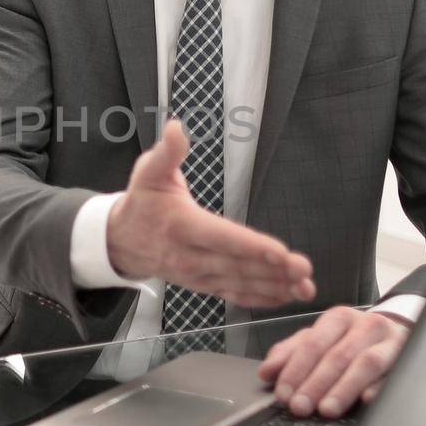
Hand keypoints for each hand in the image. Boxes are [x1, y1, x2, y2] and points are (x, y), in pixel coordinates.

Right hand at [107, 119, 315, 307]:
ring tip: (304, 287)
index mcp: (181, 226)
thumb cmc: (142, 203)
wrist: (121, 241)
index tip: (280, 252)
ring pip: (240, 283)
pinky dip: (261, 298)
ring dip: (275, 287)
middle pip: (237, 265)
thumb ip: (167, 151)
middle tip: (304, 270)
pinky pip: (234, 294)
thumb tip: (176, 127)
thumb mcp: (148, 172)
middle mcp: (190, 256)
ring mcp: (198, 274)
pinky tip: (285, 297)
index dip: (251, 246)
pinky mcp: (204, 284)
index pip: (220, 238)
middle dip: (274, 270)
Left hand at [258, 306, 409, 417]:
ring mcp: (390, 341)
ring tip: (326, 409)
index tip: (283, 393)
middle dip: (315, 383)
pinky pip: (395, 374)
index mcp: (339, 318)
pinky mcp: (409, 359)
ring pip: (366, 363)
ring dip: (343, 388)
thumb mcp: (320, 340)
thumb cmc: (353, 340)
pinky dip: (380, 387)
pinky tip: (366, 401)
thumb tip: (266, 373)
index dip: (296, 369)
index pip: (313, 343)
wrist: (401, 331)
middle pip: (337, 355)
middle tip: (299, 407)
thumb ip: (291, 353)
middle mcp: (365, 325)